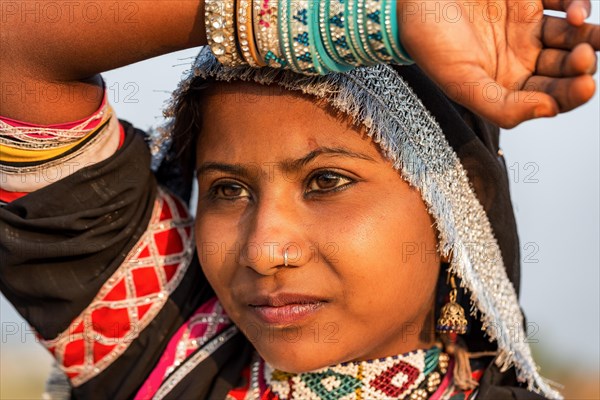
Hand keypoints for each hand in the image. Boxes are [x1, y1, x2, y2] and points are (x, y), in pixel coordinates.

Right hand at [400, 0, 598, 127]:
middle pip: (567, 68)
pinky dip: (577, 3)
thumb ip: (501, 106)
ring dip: (587, 36)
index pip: (550, 98)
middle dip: (581, 65)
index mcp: (506, 87)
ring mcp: (528, 28)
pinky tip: (575, 11)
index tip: (585, 85)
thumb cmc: (429, 43)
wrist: (412, 1)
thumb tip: (548, 111)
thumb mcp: (460, 83)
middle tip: (582, 57)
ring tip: (581, 28)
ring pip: (573, 35)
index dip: (572, 94)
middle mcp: (522, 60)